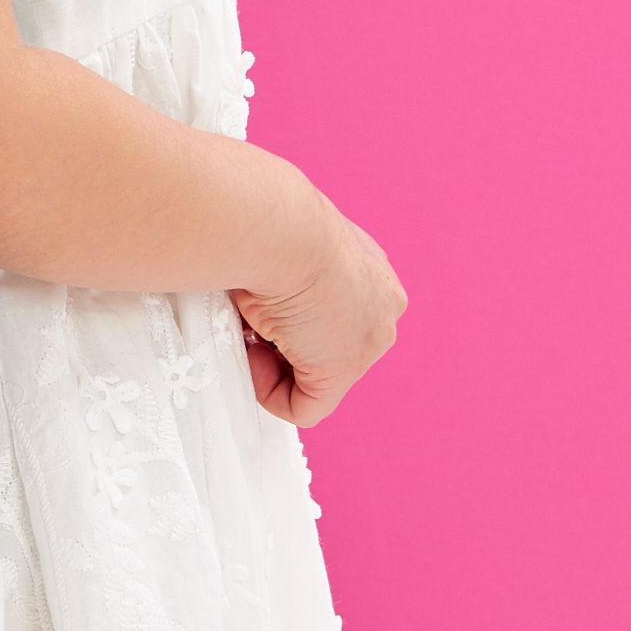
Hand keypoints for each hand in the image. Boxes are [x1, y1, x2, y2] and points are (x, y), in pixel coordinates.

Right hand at [230, 187, 404, 426]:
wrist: (280, 229)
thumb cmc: (275, 223)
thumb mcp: (289, 245)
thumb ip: (290, 274)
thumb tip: (262, 299)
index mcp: (371, 270)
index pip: (337, 310)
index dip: (294, 315)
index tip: (264, 302)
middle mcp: (381, 306)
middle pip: (329, 344)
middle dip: (287, 340)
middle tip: (253, 319)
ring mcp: (368, 342)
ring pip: (317, 375)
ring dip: (276, 360)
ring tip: (249, 329)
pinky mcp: (342, 372)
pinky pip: (303, 406)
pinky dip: (269, 390)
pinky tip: (252, 354)